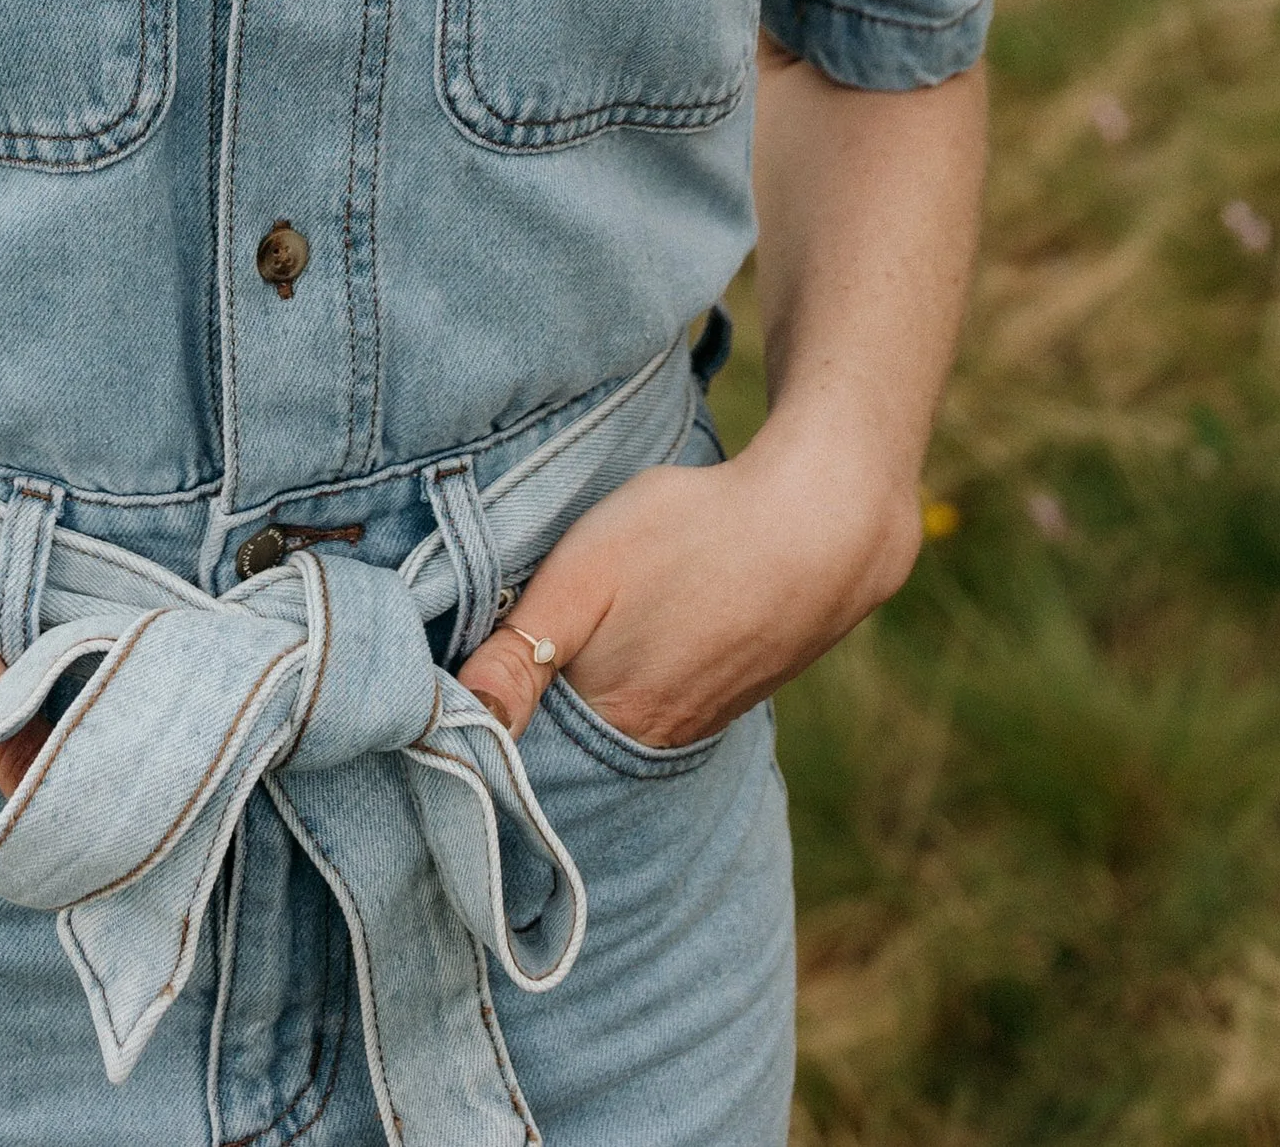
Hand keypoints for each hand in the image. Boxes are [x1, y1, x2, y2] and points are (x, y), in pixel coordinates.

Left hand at [458, 424, 921, 754]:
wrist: (823, 523)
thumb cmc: (692, 536)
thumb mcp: (585, 575)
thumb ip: (518, 652)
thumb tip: (455, 720)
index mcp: (615, 724)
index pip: (529, 757)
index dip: (493, 732)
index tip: (458, 706)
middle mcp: (659, 741)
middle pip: (574, 744)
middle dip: (537, 717)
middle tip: (503, 670)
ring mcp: (704, 716)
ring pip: (621, 719)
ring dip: (590, 695)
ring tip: (569, 652)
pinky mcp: (735, 686)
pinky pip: (667, 696)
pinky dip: (640, 676)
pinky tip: (638, 637)